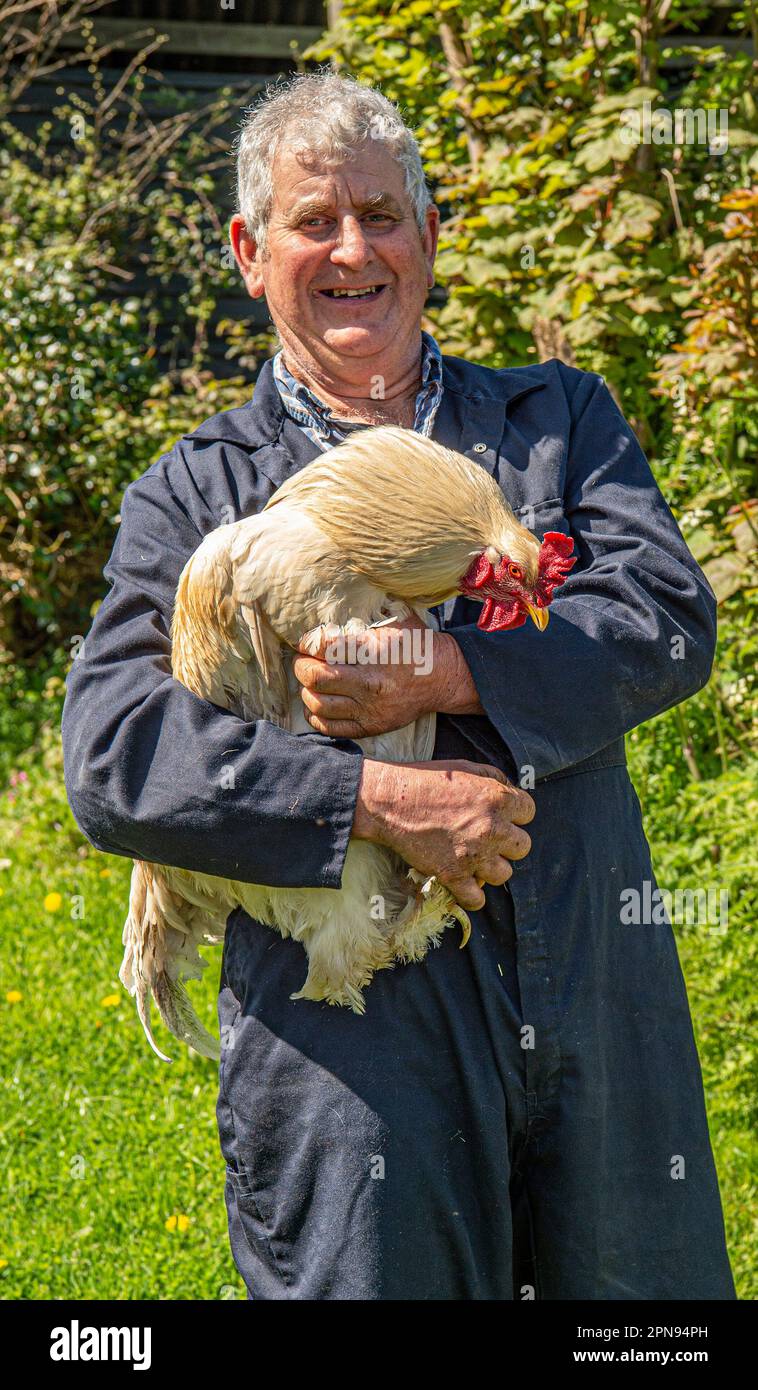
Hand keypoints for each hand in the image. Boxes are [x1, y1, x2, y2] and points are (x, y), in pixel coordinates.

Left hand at [293, 614, 482, 737]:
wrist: (442, 677)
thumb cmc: (415, 645)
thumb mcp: (394, 621)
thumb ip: (365, 617)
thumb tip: (330, 611)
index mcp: (375, 653)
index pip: (325, 648)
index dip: (307, 644)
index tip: (305, 643)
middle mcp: (370, 683)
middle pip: (316, 678)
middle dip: (301, 667)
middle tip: (302, 661)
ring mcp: (370, 709)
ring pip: (318, 704)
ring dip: (306, 691)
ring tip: (310, 682)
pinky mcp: (371, 726)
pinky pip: (330, 727)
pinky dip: (316, 715)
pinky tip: (317, 703)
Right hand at [352, 758, 534, 910]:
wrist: (390, 801)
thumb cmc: (426, 780)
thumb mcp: (466, 767)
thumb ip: (495, 779)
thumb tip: (512, 791)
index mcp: (498, 799)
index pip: (529, 813)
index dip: (515, 815)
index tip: (502, 817)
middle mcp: (492, 828)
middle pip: (523, 847)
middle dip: (507, 843)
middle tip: (488, 839)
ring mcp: (474, 855)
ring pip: (504, 874)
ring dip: (491, 868)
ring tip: (476, 860)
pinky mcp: (453, 875)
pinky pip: (477, 899)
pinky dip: (472, 896)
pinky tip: (466, 885)